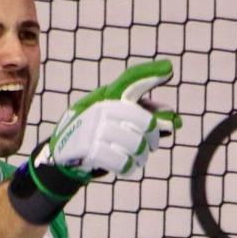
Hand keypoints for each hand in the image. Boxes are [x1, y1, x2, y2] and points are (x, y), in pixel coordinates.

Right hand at [39, 60, 180, 178]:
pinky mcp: (89, 149)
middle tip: (152, 145)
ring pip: (137, 145)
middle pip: (146, 123)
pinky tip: (127, 166)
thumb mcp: (114, 115)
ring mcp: (95, 129)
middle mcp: (102, 108)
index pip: (132, 80)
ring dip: (141, 156)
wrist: (62, 152)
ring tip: (138, 158)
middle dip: (154, 138)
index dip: (150, 74)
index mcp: (108, 96)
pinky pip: (123, 162)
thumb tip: (175, 119)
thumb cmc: (96, 131)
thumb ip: (142, 113)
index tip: (169, 69)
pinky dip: (128, 167)